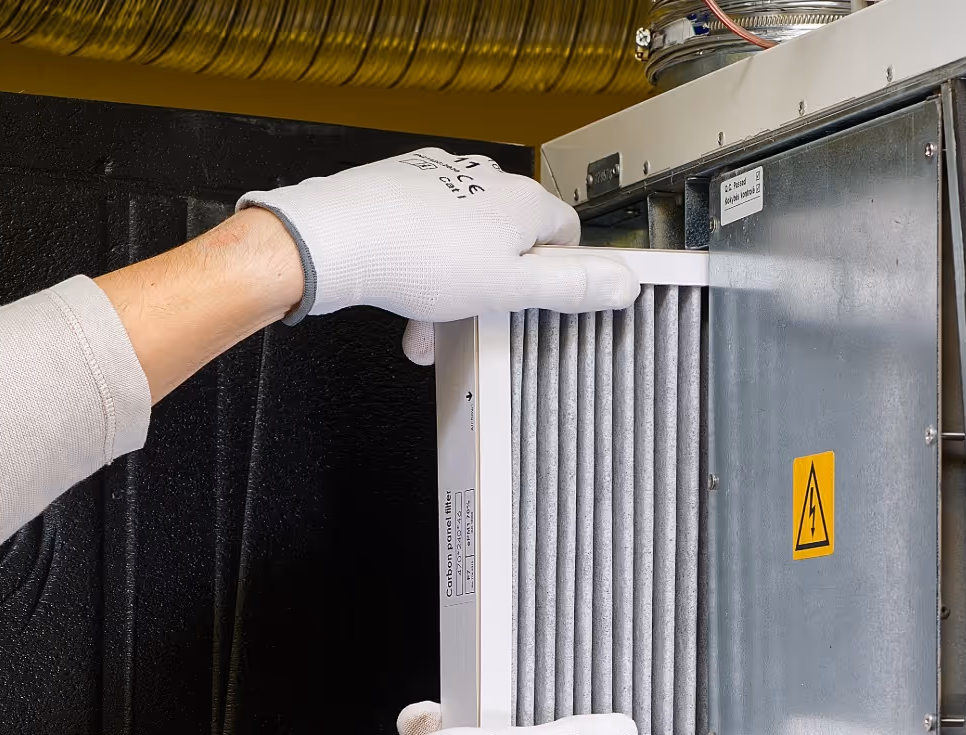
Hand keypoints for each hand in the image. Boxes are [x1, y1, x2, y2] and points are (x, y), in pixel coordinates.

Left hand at [238, 149, 640, 356]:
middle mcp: (486, 182)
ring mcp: (442, 180)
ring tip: (429, 323)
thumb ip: (570, 287)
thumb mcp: (509, 288)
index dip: (555, 273)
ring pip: (463, 243)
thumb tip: (626, 284)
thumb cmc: (416, 259)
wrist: (339, 237)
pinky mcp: (403, 187)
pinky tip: (404, 295)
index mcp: (523, 202)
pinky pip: (425, 233)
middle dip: (491, 289)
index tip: (537, 299)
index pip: (566, 234)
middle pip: (509, 242)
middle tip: (474, 321)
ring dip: (451, 287)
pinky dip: (420, 266)